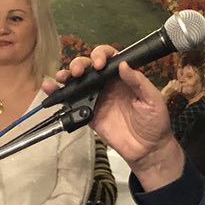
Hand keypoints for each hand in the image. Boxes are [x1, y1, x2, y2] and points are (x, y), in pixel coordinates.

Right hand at [48, 47, 178, 185]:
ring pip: (77, 81)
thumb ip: (138, 82)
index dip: (101, 55)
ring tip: (62, 77)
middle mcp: (107, 84)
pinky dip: (59, 94)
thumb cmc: (155, 122)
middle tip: (79, 71)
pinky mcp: (88, 113)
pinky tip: (50, 89)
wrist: (147, 149)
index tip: (99, 64)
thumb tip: (123, 65)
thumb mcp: (152, 99)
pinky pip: (72, 102)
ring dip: (67, 75)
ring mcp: (96, 98)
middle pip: (89, 67)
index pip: (109, 58)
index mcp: (123, 77)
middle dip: (80, 64)